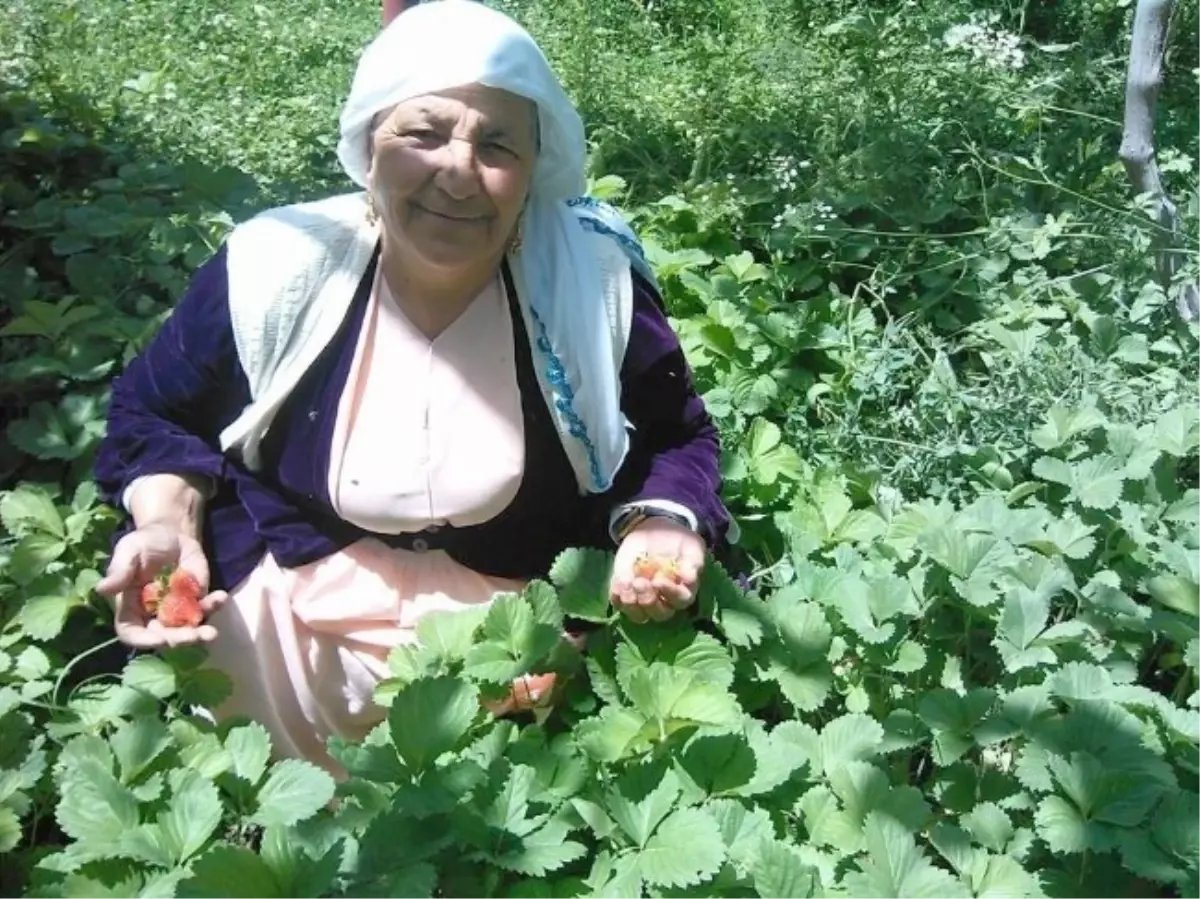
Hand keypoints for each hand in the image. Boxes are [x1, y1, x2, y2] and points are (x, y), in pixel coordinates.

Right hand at [95, 523, 226, 648]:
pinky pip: (205, 608)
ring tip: (211, 633)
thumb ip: (119, 570)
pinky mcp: (197, 599)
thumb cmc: (143, 543)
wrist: (170, 534)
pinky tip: (221, 597)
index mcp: (130, 608)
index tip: (160, 640)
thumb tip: (103, 589)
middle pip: (164, 637)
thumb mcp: (129, 551)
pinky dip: (214, 606)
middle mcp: (153, 615)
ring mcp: (177, 609)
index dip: (144, 641)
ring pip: (187, 629)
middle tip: (195, 637)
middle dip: (179, 640)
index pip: (132, 633)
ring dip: (200, 633)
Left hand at [610, 518, 704, 623]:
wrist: (653, 532)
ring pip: (639, 615)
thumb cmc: (677, 542)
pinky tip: (618, 583)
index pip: (680, 600)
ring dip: (631, 603)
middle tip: (640, 582)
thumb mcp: (690, 546)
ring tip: (627, 583)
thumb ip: (692, 562)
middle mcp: (664, 602)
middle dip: (648, 600)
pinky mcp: (626, 594)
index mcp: (683, 591)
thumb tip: (689, 578)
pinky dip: (617, 597)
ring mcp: (643, 600)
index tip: (659, 580)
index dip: (670, 593)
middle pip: (659, 614)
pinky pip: (620, 604)